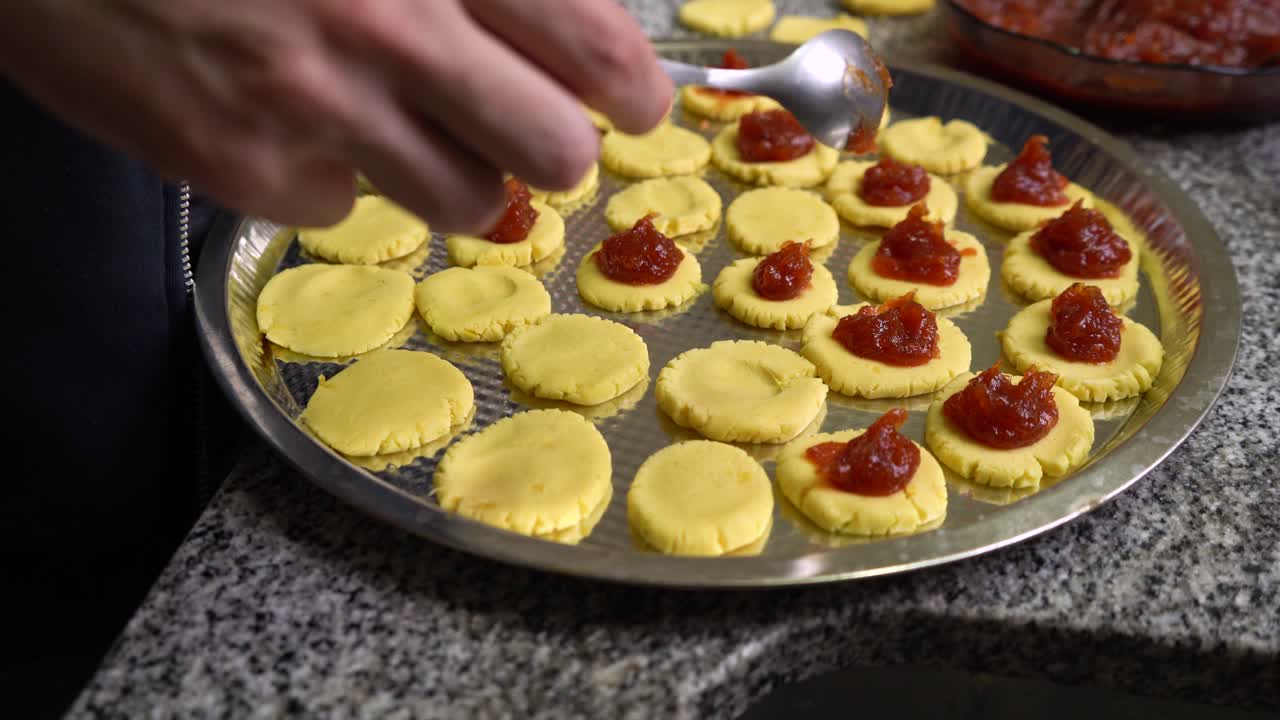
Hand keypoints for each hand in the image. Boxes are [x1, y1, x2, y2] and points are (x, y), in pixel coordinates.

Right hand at [0, 0, 670, 230]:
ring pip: (467, 201)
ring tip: (400, 118)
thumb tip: (568, 16)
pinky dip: (334, 175)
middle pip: (554, 150)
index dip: (635, 85)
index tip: (636, 101)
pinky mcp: (237, 166)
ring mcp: (309, 107)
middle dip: (555, 144)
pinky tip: (289, 119)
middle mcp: (383, 26)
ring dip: (455, 170)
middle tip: (532, 128)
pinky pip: (346, 209)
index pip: (592, 45)